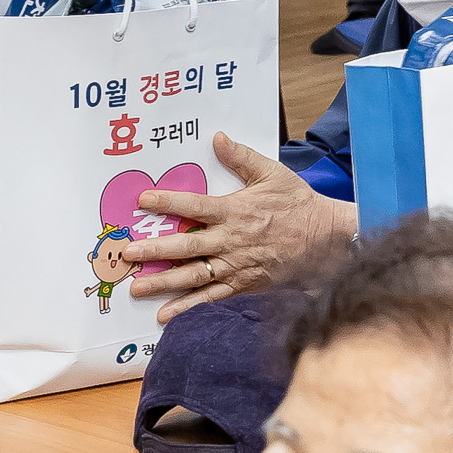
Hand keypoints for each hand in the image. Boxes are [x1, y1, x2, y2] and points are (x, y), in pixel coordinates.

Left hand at [120, 132, 358, 322]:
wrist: (325, 241)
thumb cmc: (298, 204)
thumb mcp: (272, 174)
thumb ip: (242, 157)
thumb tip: (217, 138)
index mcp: (235, 210)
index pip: (195, 205)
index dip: (168, 201)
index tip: (143, 199)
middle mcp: (231, 240)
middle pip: (186, 246)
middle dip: (154, 250)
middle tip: (127, 253)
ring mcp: (235, 265)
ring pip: (193, 275)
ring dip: (163, 283)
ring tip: (136, 288)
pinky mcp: (242, 284)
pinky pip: (211, 297)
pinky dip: (188, 307)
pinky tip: (165, 314)